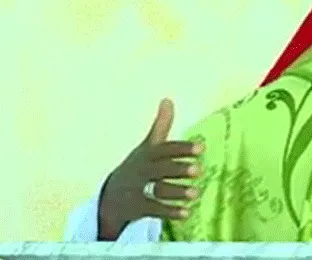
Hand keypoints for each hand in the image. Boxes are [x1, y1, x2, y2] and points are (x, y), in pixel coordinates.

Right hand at [97, 98, 203, 239]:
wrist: (110, 196)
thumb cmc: (138, 166)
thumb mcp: (147, 146)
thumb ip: (161, 125)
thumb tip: (168, 99)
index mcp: (146, 154)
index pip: (164, 150)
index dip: (182, 149)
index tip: (202, 148)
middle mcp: (140, 171)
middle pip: (159, 169)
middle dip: (178, 169)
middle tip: (199, 170)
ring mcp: (136, 190)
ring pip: (157, 191)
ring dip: (177, 192)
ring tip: (196, 192)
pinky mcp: (136, 208)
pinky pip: (153, 210)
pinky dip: (170, 212)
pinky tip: (187, 213)